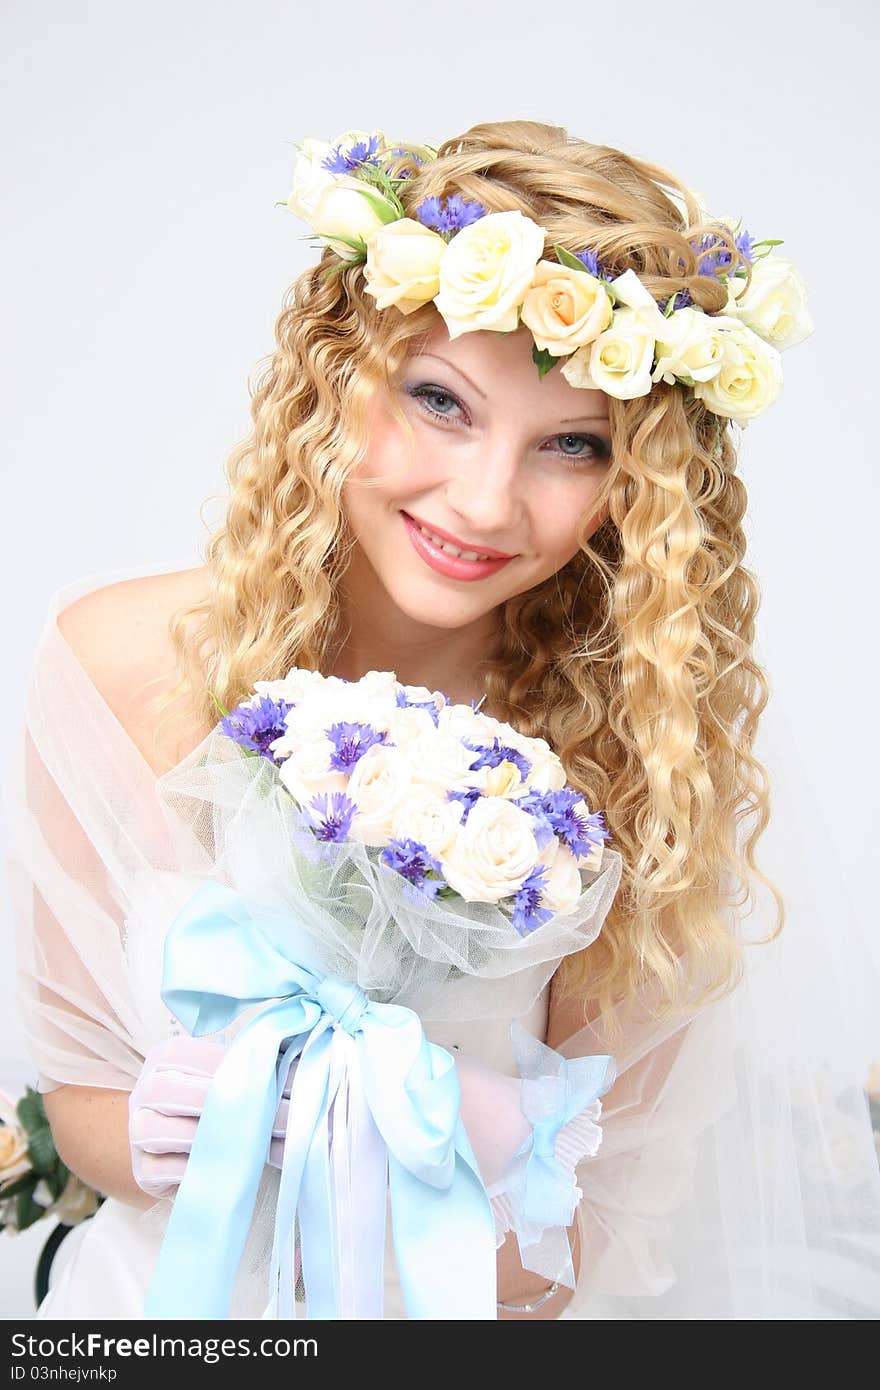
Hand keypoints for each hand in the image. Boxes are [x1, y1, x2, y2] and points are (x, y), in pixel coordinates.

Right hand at [128, 1035, 292, 1197]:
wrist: (183, 1145)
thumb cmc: (215, 1103)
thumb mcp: (227, 1078)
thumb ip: (249, 1067)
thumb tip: (296, 1069)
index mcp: (163, 1059)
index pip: (181, 1053)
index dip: (218, 1065)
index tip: (256, 1076)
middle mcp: (142, 1092)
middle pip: (161, 1089)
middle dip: (208, 1100)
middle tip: (252, 1113)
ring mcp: (136, 1132)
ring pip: (153, 1130)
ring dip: (199, 1136)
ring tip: (240, 1141)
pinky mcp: (142, 1170)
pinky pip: (158, 1168)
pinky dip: (189, 1169)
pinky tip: (218, 1167)